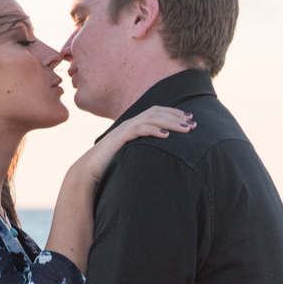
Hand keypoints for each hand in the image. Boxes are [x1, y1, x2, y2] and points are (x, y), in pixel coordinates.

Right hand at [67, 106, 195, 186]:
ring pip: (151, 119)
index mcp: (133, 125)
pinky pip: (139, 130)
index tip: (190, 119)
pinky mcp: (120, 138)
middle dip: (176, 117)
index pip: (157, 113)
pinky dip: (154, 131)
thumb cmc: (110, 164)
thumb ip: (143, 149)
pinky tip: (166, 136)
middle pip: (157, 113)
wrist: (89, 170)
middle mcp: (130, 123)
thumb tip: (160, 153)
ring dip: (170, 123)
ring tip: (185, 129)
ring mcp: (125, 129)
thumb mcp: (131, 154)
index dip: (174, 114)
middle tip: (193, 123)